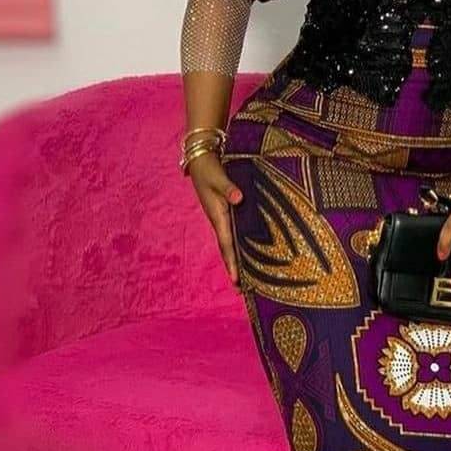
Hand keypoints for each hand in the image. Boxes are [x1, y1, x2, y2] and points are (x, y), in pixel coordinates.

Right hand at [187, 152, 243, 286]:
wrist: (200, 161)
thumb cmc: (208, 169)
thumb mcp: (218, 177)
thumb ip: (228, 188)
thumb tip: (238, 199)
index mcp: (218, 216)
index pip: (227, 244)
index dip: (232, 262)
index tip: (237, 280)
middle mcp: (220, 220)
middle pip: (229, 249)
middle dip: (235, 268)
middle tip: (244, 289)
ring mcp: (223, 217)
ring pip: (232, 242)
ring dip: (238, 258)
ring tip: (248, 278)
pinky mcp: (227, 211)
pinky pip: (235, 232)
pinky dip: (241, 243)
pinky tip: (250, 251)